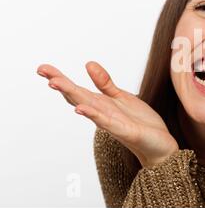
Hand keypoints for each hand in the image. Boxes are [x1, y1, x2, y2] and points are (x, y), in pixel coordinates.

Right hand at [37, 61, 178, 167]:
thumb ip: (104, 83)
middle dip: (60, 83)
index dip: (60, 78)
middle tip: (42, 71)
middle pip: (77, 96)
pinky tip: (81, 108)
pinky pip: (105, 121)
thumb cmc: (139, 122)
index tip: (42, 68)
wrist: (159, 144)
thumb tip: (88, 63)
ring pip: (87, 106)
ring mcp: (111, 122)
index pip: (77, 89)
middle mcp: (101, 113)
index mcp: (101, 104)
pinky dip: (93, 114)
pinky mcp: (123, 130)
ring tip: (54, 83)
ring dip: (71, 95)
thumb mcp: (121, 97)